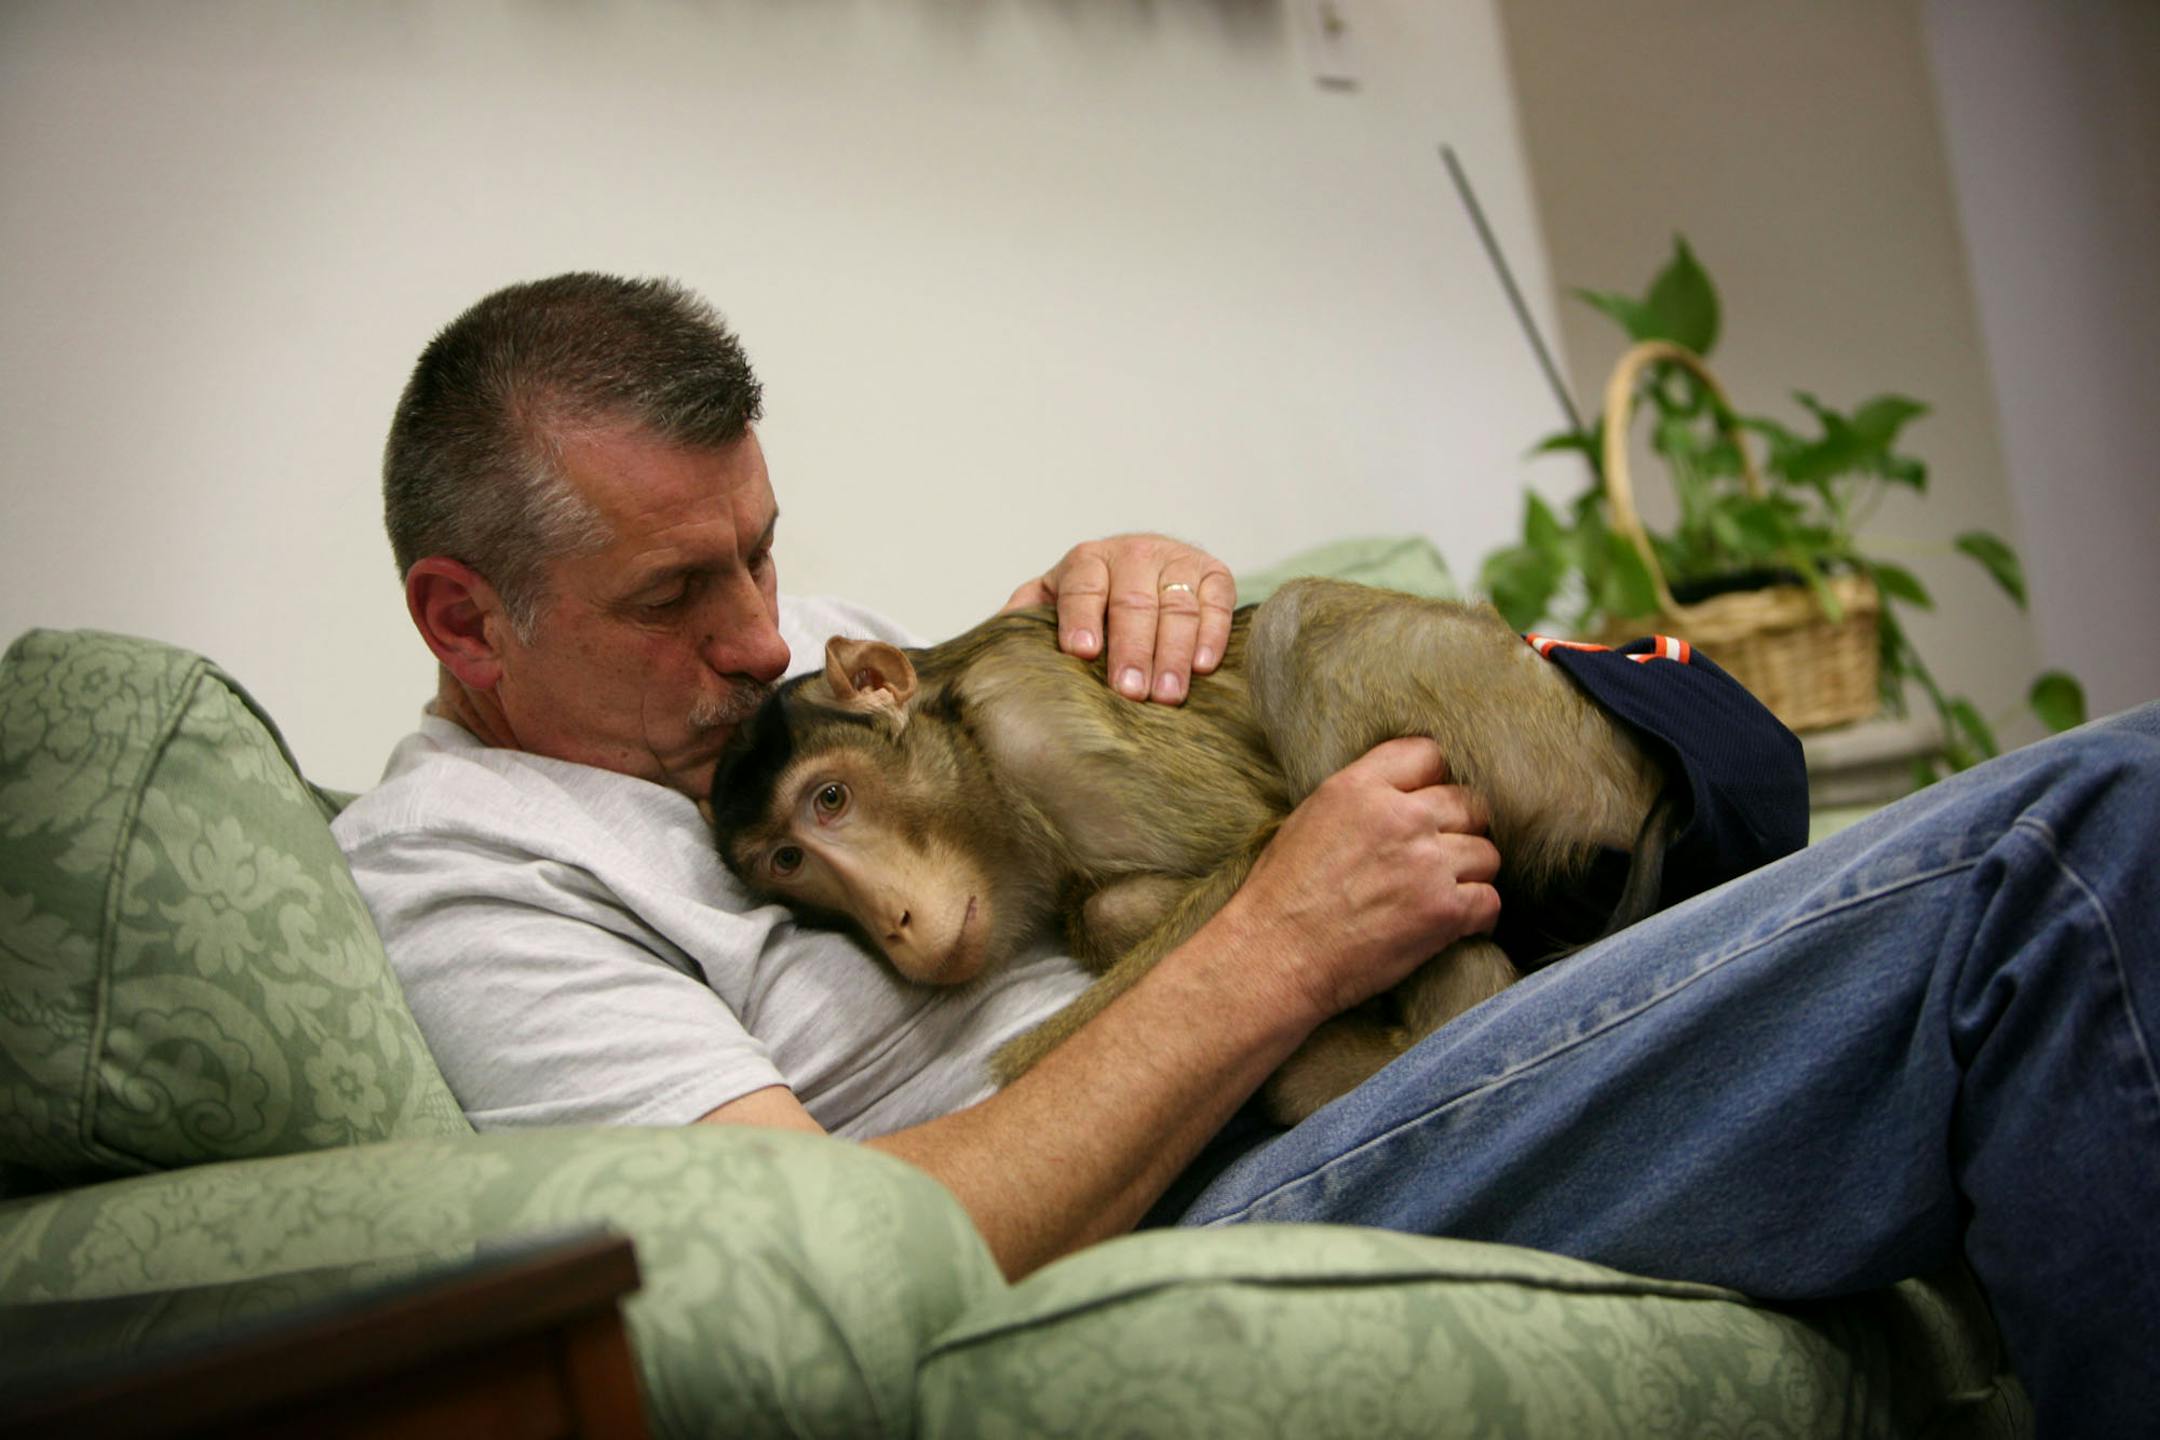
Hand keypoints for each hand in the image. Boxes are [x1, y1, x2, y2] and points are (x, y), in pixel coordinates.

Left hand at [1003, 533, 1235, 703]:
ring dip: (1172, 654)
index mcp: (1085, 562)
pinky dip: (1212, 633)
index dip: (1082, 618)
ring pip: (1176, 607)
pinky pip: (1218, 602)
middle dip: (1132, 649)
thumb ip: (1023, 621)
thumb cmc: (1091, 602)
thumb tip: (987, 649)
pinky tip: (1203, 666)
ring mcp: (1175, 561)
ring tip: (1168, 696)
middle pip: (1132, 602)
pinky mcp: (1213, 574)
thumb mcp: (1051, 603)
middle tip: (1130, 693)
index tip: (1082, 652)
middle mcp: (1132, 553)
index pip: (1082, 586)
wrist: (1147, 570)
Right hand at [1227, 737, 1501, 1022]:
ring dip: (1471, 873)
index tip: (1427, 803)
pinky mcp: (1444, 911)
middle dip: (1458, 828)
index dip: (1433, 780)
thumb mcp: (1309, 819)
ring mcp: (1427, 864)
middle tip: (1440, 853)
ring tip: (1445, 891)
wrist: (1275, 958)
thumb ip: (1361, 797)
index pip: (1427, 754)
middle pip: (1468, 803)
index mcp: (1360, 788)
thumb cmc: (1280, 896)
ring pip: (1487, 853)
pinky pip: (1490, 900)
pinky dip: (1477, 914)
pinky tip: (1455, 921)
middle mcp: (1401, 818)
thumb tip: (1399, 794)